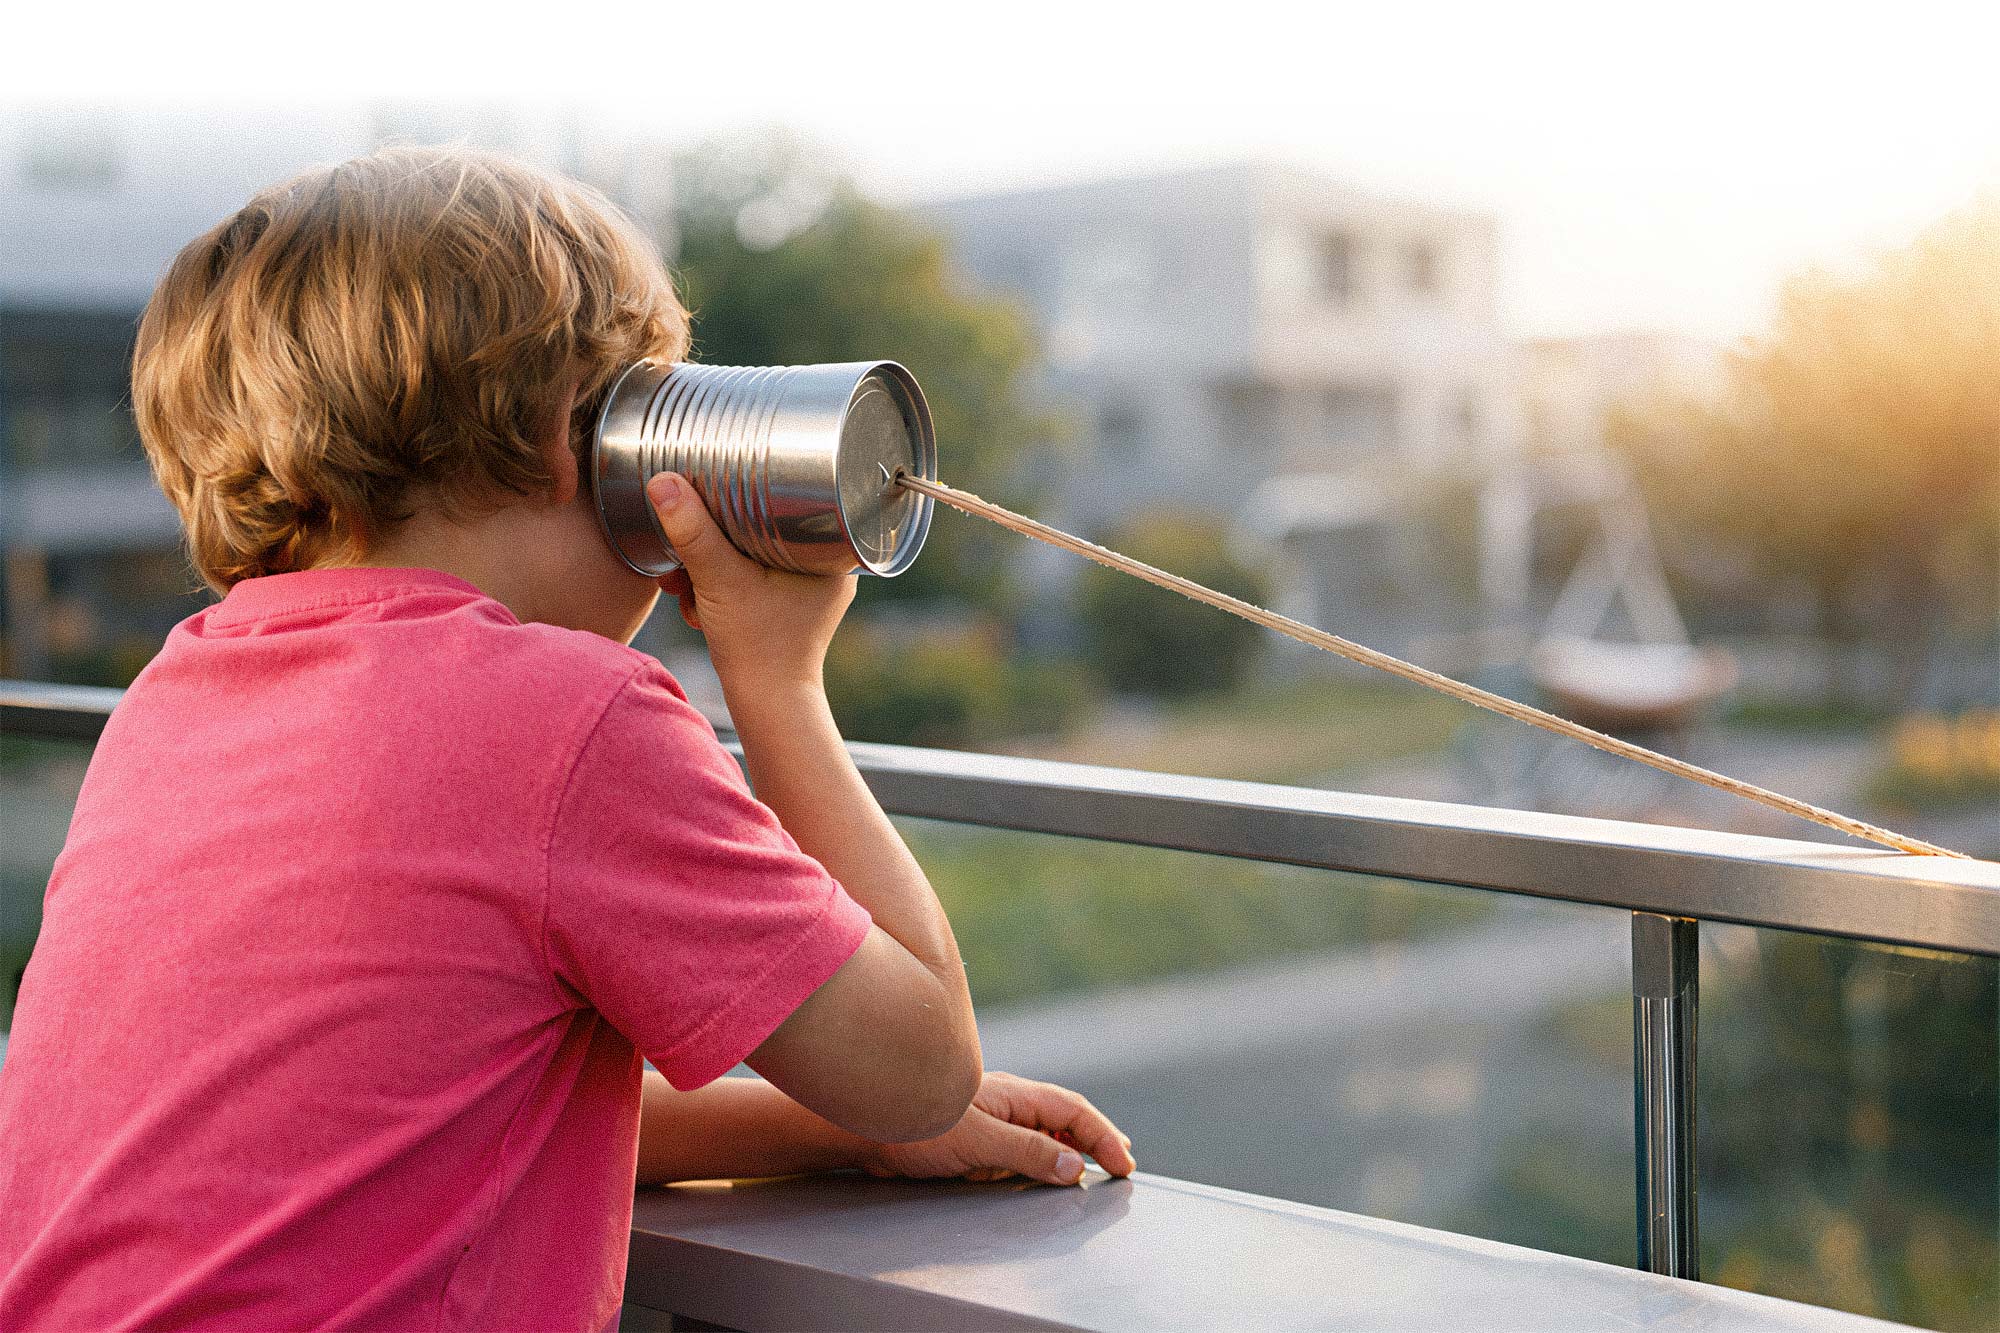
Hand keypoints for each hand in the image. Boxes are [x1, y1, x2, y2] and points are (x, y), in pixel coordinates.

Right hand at [648, 472, 856, 692]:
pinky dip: (722, 584)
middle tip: (683, 552)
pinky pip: (751, 576)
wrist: (767, 707)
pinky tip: (699, 600)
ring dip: (710, 564)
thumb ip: (692, 533)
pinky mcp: (788, 606)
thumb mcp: (719, 582)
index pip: (790, 498)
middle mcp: (828, 568)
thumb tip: (664, 483)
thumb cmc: (757, 651)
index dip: (743, 493)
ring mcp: (808, 589)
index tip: (708, 494)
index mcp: (833, 553)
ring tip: (684, 583)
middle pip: (762, 528)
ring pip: (751, 553)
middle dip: (712, 539)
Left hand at [858, 1071, 1137, 1186]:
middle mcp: (1006, 1103)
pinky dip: (1045, 1155)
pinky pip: (1022, 1143)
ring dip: (1072, 1145)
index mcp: (1012, 1095)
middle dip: (1095, 1136)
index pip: (1072, 1110)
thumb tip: (1074, 1165)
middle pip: (1063, 1115)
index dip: (1102, 1135)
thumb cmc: (914, 1127)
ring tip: (1094, 1164)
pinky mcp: (975, 1137)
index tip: (1124, 1163)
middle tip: (1122, 1160)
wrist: (864, 1128)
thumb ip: (1026, 1151)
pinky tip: (1046, 1168)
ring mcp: (991, 1118)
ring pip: (1044, 1129)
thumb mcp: (976, 1141)